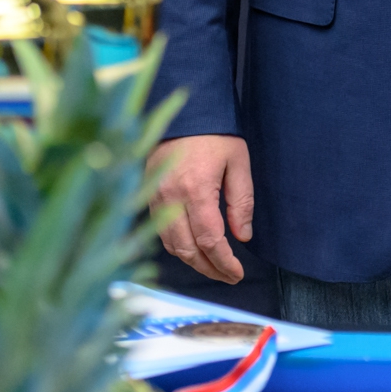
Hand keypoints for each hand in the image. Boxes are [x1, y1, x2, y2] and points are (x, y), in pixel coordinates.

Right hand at [151, 134, 253, 283]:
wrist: (183, 115)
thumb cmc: (215, 136)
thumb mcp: (238, 163)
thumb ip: (241, 202)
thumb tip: (243, 236)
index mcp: (196, 190)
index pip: (210, 240)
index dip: (223, 262)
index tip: (237, 273)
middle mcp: (171, 199)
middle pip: (188, 250)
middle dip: (209, 268)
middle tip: (228, 276)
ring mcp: (155, 199)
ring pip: (171, 245)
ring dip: (192, 261)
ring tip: (214, 267)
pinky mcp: (147, 197)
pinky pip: (160, 232)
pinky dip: (177, 247)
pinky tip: (193, 249)